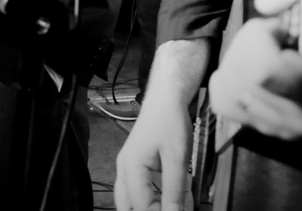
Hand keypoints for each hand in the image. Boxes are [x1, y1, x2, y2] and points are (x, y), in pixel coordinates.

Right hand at [114, 92, 190, 210]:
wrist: (165, 100)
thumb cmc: (169, 122)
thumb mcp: (177, 158)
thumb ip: (174, 190)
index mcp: (132, 167)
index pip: (141, 205)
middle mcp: (124, 168)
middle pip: (126, 206)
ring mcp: (127, 166)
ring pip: (128, 199)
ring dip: (145, 207)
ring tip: (167, 207)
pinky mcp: (134, 164)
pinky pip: (134, 189)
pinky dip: (147, 199)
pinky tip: (163, 200)